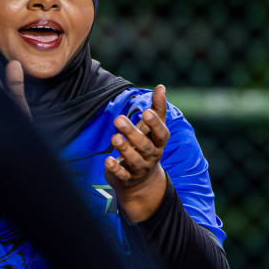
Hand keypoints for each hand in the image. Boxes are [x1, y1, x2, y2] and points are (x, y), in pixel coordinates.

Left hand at [105, 84, 169, 222]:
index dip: (155, 124)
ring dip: (124, 149)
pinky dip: (115, 169)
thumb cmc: (147, 146)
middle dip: (132, 132)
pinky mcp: (127, 179)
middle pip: (144, 146)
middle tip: (118, 118)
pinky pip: (122, 175)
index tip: (146, 112)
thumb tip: (161, 86)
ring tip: (114, 137)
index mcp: (159, 143)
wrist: (142, 182)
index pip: (161, 133)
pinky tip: (107, 160)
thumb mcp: (153, 129)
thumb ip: (157, 108)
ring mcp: (140, 169)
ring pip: (134, 160)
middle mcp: (151, 156)